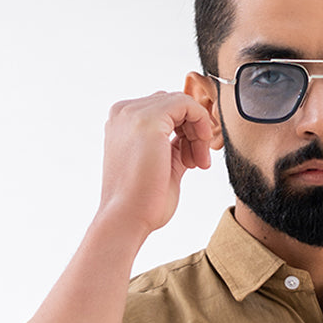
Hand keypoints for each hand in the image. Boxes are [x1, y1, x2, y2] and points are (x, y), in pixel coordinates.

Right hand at [97, 91, 213, 242]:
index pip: (163, 112)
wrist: (127, 219)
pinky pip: (187, 104)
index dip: (185, 132)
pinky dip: (201, 122)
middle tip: (198, 162)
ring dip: (198, 132)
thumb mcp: (161, 164)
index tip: (192, 161)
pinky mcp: (150, 120)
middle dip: (192, 131)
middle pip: (172, 105)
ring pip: (181, 103)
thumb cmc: (141, 202)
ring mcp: (133, 113)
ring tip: (197, 162)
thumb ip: (174, 145)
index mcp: (121, 124)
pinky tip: (200, 150)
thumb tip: (194, 135)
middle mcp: (123, 113)